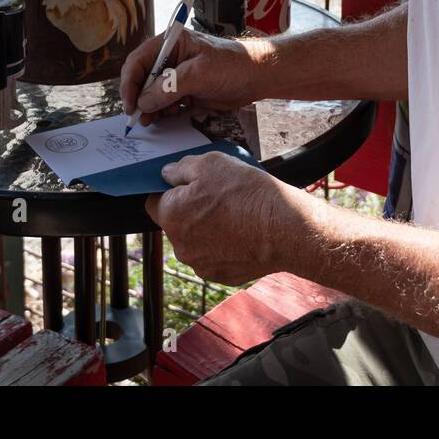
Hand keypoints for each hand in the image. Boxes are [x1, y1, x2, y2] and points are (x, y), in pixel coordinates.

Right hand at [120, 27, 265, 126]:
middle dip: (139, 98)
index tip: (131, 104)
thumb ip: (169, 87)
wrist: (258, 76)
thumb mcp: (199, 73)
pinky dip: (162, 112)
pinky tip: (166, 117)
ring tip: (152, 121)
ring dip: (149, 108)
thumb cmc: (233, 65)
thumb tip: (144, 101)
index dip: (130, 82)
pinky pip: (166, 103)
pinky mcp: (186, 90)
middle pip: (142, 78)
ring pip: (152, 93)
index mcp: (171, 43)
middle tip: (139, 117)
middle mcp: (171, 58)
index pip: (139, 61)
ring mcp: (178, 76)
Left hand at [144, 151, 306, 284]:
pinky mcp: (221, 275)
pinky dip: (224, 246)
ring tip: (235, 215)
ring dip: (208, 229)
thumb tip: (167, 173)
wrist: (284, 229)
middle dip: (191, 210)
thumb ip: (181, 167)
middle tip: (219, 197)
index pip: (153, 201)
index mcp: (171, 215)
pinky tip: (243, 233)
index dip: (170, 190)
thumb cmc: (247, 194)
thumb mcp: (212, 163)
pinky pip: (215, 256)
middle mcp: (180, 245)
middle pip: (176, 223)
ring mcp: (200, 264)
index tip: (190, 184)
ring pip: (196, 241)